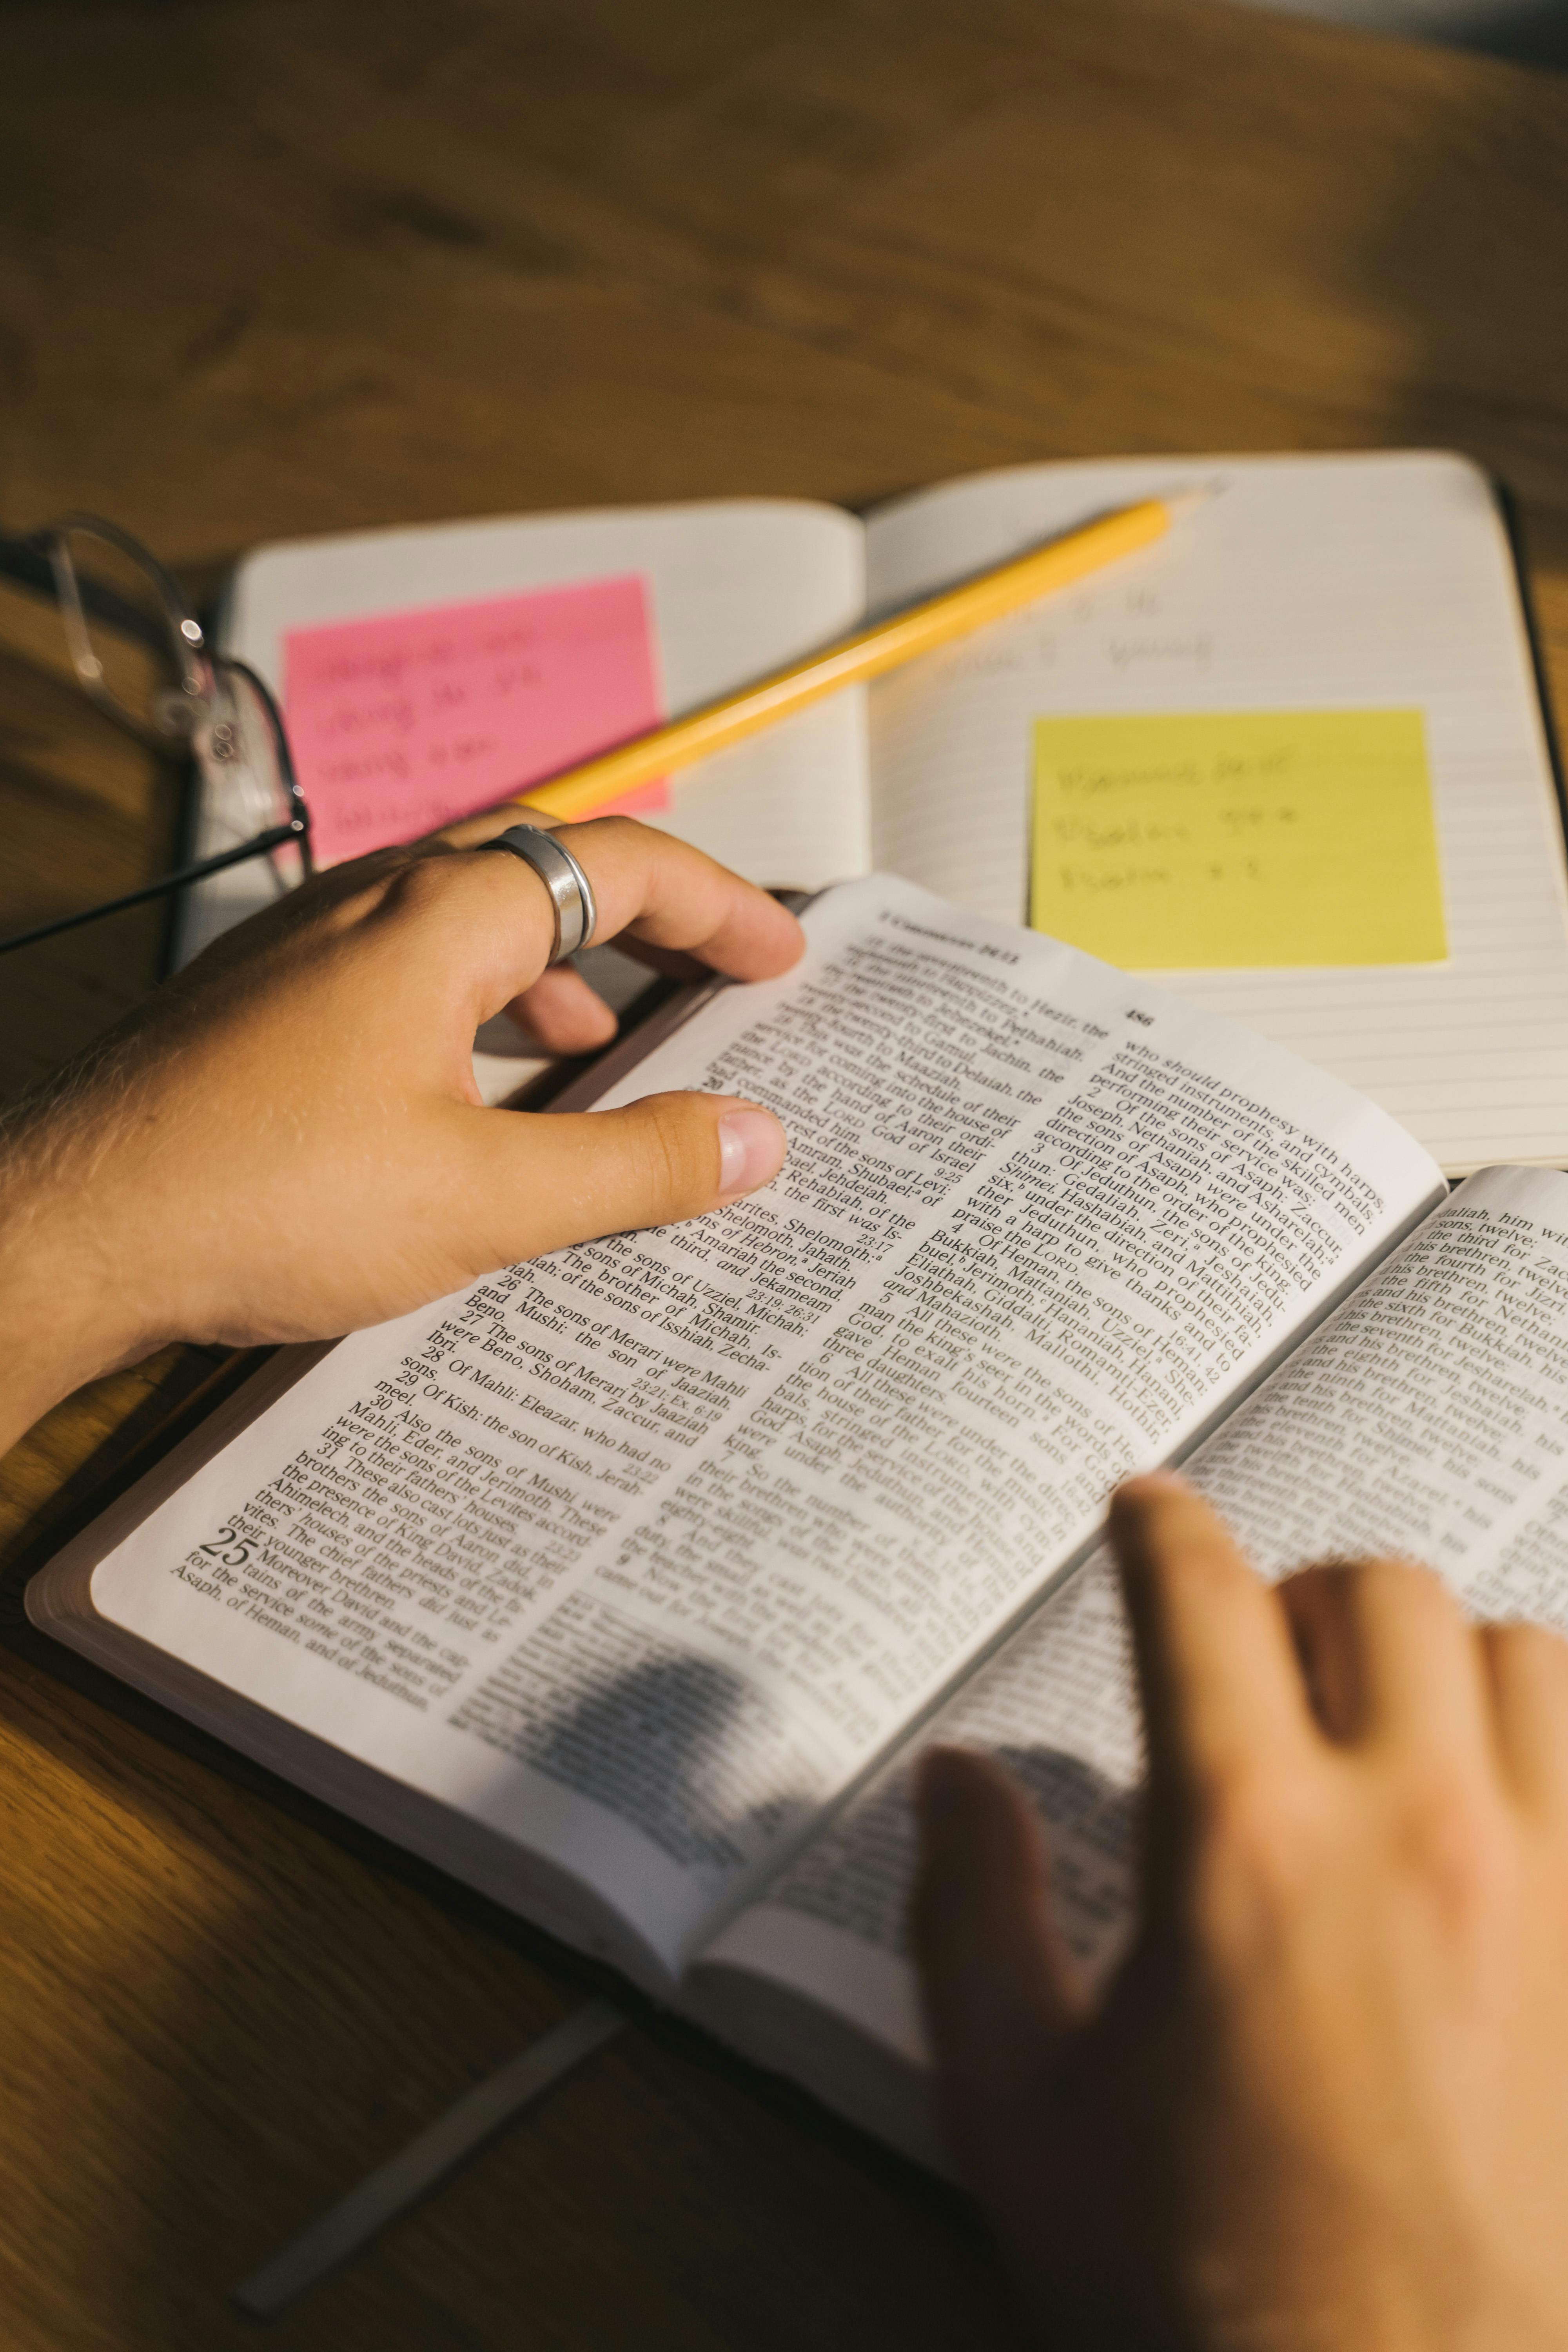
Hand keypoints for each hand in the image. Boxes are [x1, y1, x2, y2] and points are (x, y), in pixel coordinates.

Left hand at [0, 817, 801, 1451]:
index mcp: (441, 917)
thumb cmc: (257, 1199)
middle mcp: (371, 904)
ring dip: (558, 974)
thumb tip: (755, 1140)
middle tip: (717, 982)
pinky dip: (476, 1011)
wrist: (63, 1232)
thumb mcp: (484, 1198)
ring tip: (609, 1049)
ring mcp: (305, 949)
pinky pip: (402, 974)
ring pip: (467, 926)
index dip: (719, 905)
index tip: (781, 956)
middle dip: (646, 927)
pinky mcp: (261, 1007)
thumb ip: (632, 1166)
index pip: (620, 864)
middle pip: (546, 874)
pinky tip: (478, 1095)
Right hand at [912, 1475, 1567, 2350]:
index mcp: (1245, 1847)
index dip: (1158, 1528)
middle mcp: (1415, 1834)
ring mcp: (1552, 1891)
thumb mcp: (1019, 2109)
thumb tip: (956, 1780)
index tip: (1144, 1513)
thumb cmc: (1201, 2294)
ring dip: (1445, 1667)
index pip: (1197, 1594)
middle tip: (1257, 1660)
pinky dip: (1548, 1757)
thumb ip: (970, 1915)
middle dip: (1299, 1596)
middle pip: (1379, 1591)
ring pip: (1524, 1658)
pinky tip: (1497, 1820)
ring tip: (1390, 1734)